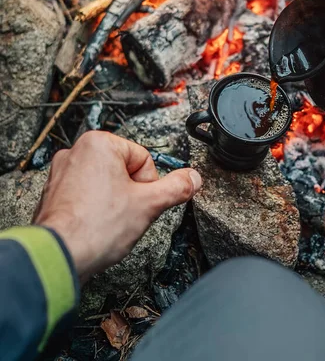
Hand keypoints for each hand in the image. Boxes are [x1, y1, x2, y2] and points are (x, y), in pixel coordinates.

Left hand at [33, 131, 201, 282]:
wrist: (58, 257)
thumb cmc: (96, 228)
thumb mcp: (149, 205)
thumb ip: (176, 188)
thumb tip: (193, 178)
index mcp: (99, 143)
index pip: (143, 159)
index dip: (148, 186)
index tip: (139, 203)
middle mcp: (76, 151)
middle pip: (124, 170)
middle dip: (130, 194)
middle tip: (124, 215)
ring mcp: (61, 172)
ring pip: (105, 184)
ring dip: (113, 202)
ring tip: (107, 222)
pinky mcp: (53, 193)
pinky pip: (86, 195)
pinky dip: (93, 209)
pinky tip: (93, 226)